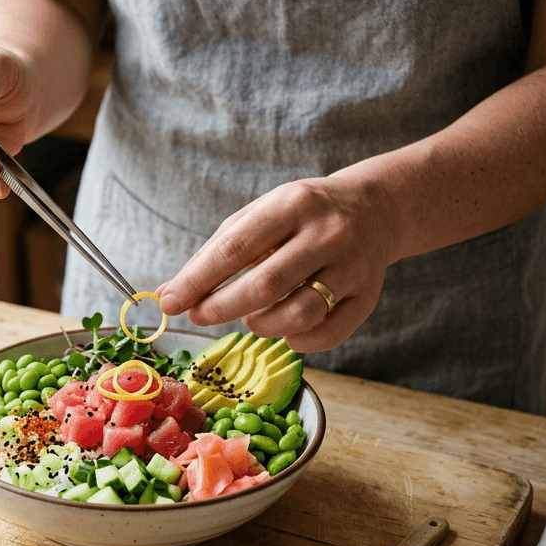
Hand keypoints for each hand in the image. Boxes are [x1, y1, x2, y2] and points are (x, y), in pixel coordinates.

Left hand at [156, 176, 395, 352]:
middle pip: (265, 286)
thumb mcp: (259, 216)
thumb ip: (214, 252)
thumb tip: (170, 293)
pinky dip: (297, 340)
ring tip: (250, 316)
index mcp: (292, 204)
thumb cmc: (301, 215)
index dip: (198, 281)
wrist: (375, 209)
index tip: (171, 302)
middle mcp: (326, 234)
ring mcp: (351, 267)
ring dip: (261, 325)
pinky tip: (285, 328)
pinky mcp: (367, 296)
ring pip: (298, 315)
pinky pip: (327, 334)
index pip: (235, 249)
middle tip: (200, 315)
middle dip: (221, 308)